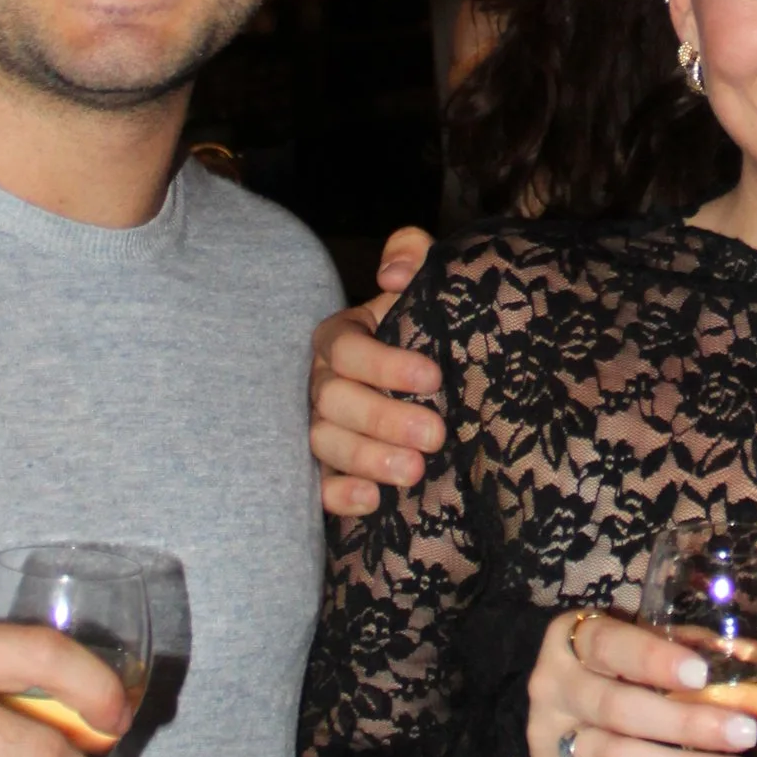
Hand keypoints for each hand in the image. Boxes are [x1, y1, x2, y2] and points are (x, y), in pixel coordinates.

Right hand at [312, 257, 447, 518]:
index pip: (346, 347)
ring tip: (416, 472)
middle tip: (436, 435)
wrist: (437, 381)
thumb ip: (412, 254)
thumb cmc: (428, 329)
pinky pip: (319, 486)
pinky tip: (374, 502)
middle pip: (333, 400)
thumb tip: (392, 274)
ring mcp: (321, 426)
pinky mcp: (328, 470)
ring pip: (324, 443)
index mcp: (341, 336)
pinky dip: (341, 496)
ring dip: (367, 458)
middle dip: (382, 418)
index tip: (433, 376)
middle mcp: (322, 381)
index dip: (384, 363)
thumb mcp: (427, 285)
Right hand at [527, 608, 756, 756]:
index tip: (702, 674)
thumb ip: (725, 664)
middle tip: (746, 733)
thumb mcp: (665, 652)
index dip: (653, 659)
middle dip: (686, 724)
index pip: (609, 643)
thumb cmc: (628, 669)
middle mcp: (554, 689)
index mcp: (576, 638)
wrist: (565, 708)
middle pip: (618, 710)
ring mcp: (550, 743)